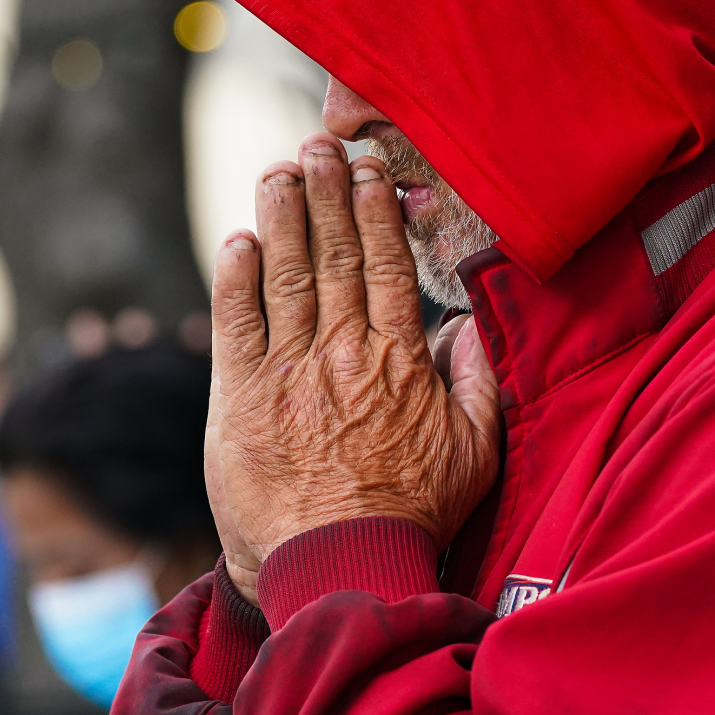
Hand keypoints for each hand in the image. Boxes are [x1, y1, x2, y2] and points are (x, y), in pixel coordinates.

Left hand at [209, 136, 500, 586]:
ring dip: (282, 217)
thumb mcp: (475, 451)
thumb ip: (479, 382)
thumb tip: (469, 325)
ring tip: (280, 170)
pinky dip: (235, 279)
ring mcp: (289, 374)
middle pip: (333, 255)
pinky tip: (238, 240)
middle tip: (319, 145)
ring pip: (285, 277)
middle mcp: (344, 354)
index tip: (367, 169)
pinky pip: (236, 326)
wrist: (341, 569)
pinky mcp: (242, 400)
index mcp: (399, 360)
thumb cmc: (413, 512)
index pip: (385, 265)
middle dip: (326, 193)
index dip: (374, 210)